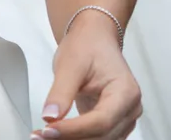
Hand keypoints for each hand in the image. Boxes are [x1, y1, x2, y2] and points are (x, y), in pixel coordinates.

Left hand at [33, 13, 141, 138]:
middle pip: (101, 135)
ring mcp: (123, 118)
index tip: (48, 130)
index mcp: (126, 92)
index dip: (74, 130)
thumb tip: (50, 116)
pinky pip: (96, 138)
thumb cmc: (89, 45)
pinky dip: (76, 138)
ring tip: (44, 135)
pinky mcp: (112, 124)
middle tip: (40, 135)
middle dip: (70, 138)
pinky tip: (56, 134)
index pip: (101, 121)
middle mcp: (130, 109)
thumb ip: (61, 92)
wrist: (94, 39)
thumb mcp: (70, 64)